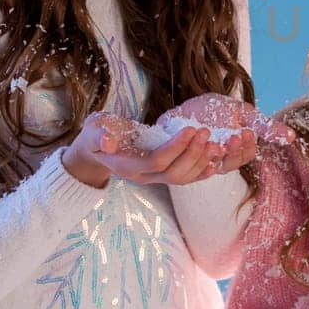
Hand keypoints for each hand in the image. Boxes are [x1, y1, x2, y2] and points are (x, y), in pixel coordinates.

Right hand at [63, 112, 219, 187]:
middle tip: (205, 132)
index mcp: (127, 166)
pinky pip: (185, 179)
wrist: (98, 149)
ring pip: (182, 178)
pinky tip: (216, 162)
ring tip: (214, 142)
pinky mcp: (162, 175)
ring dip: (200, 162)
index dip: (175, 147)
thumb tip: (107, 142)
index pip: (156, 161)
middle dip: (192, 153)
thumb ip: (98, 136)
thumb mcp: (93, 130)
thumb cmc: (97, 135)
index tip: (190, 129)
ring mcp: (153, 178)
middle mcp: (142, 176)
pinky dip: (201, 172)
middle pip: (173, 172)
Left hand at [160, 95, 295, 175]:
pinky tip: (196, 139)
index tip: (247, 132)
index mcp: (235, 151)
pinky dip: (195, 152)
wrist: (184, 107)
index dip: (247, 146)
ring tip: (214, 136)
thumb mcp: (243, 113)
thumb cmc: (214, 110)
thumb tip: (292, 137)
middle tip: (234, 134)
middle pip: (231, 163)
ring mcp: (200, 160)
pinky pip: (189, 164)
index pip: (246, 155)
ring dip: (215, 151)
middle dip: (234, 149)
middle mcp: (219, 159)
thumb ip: (266, 126)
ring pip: (212, 164)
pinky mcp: (181, 159)